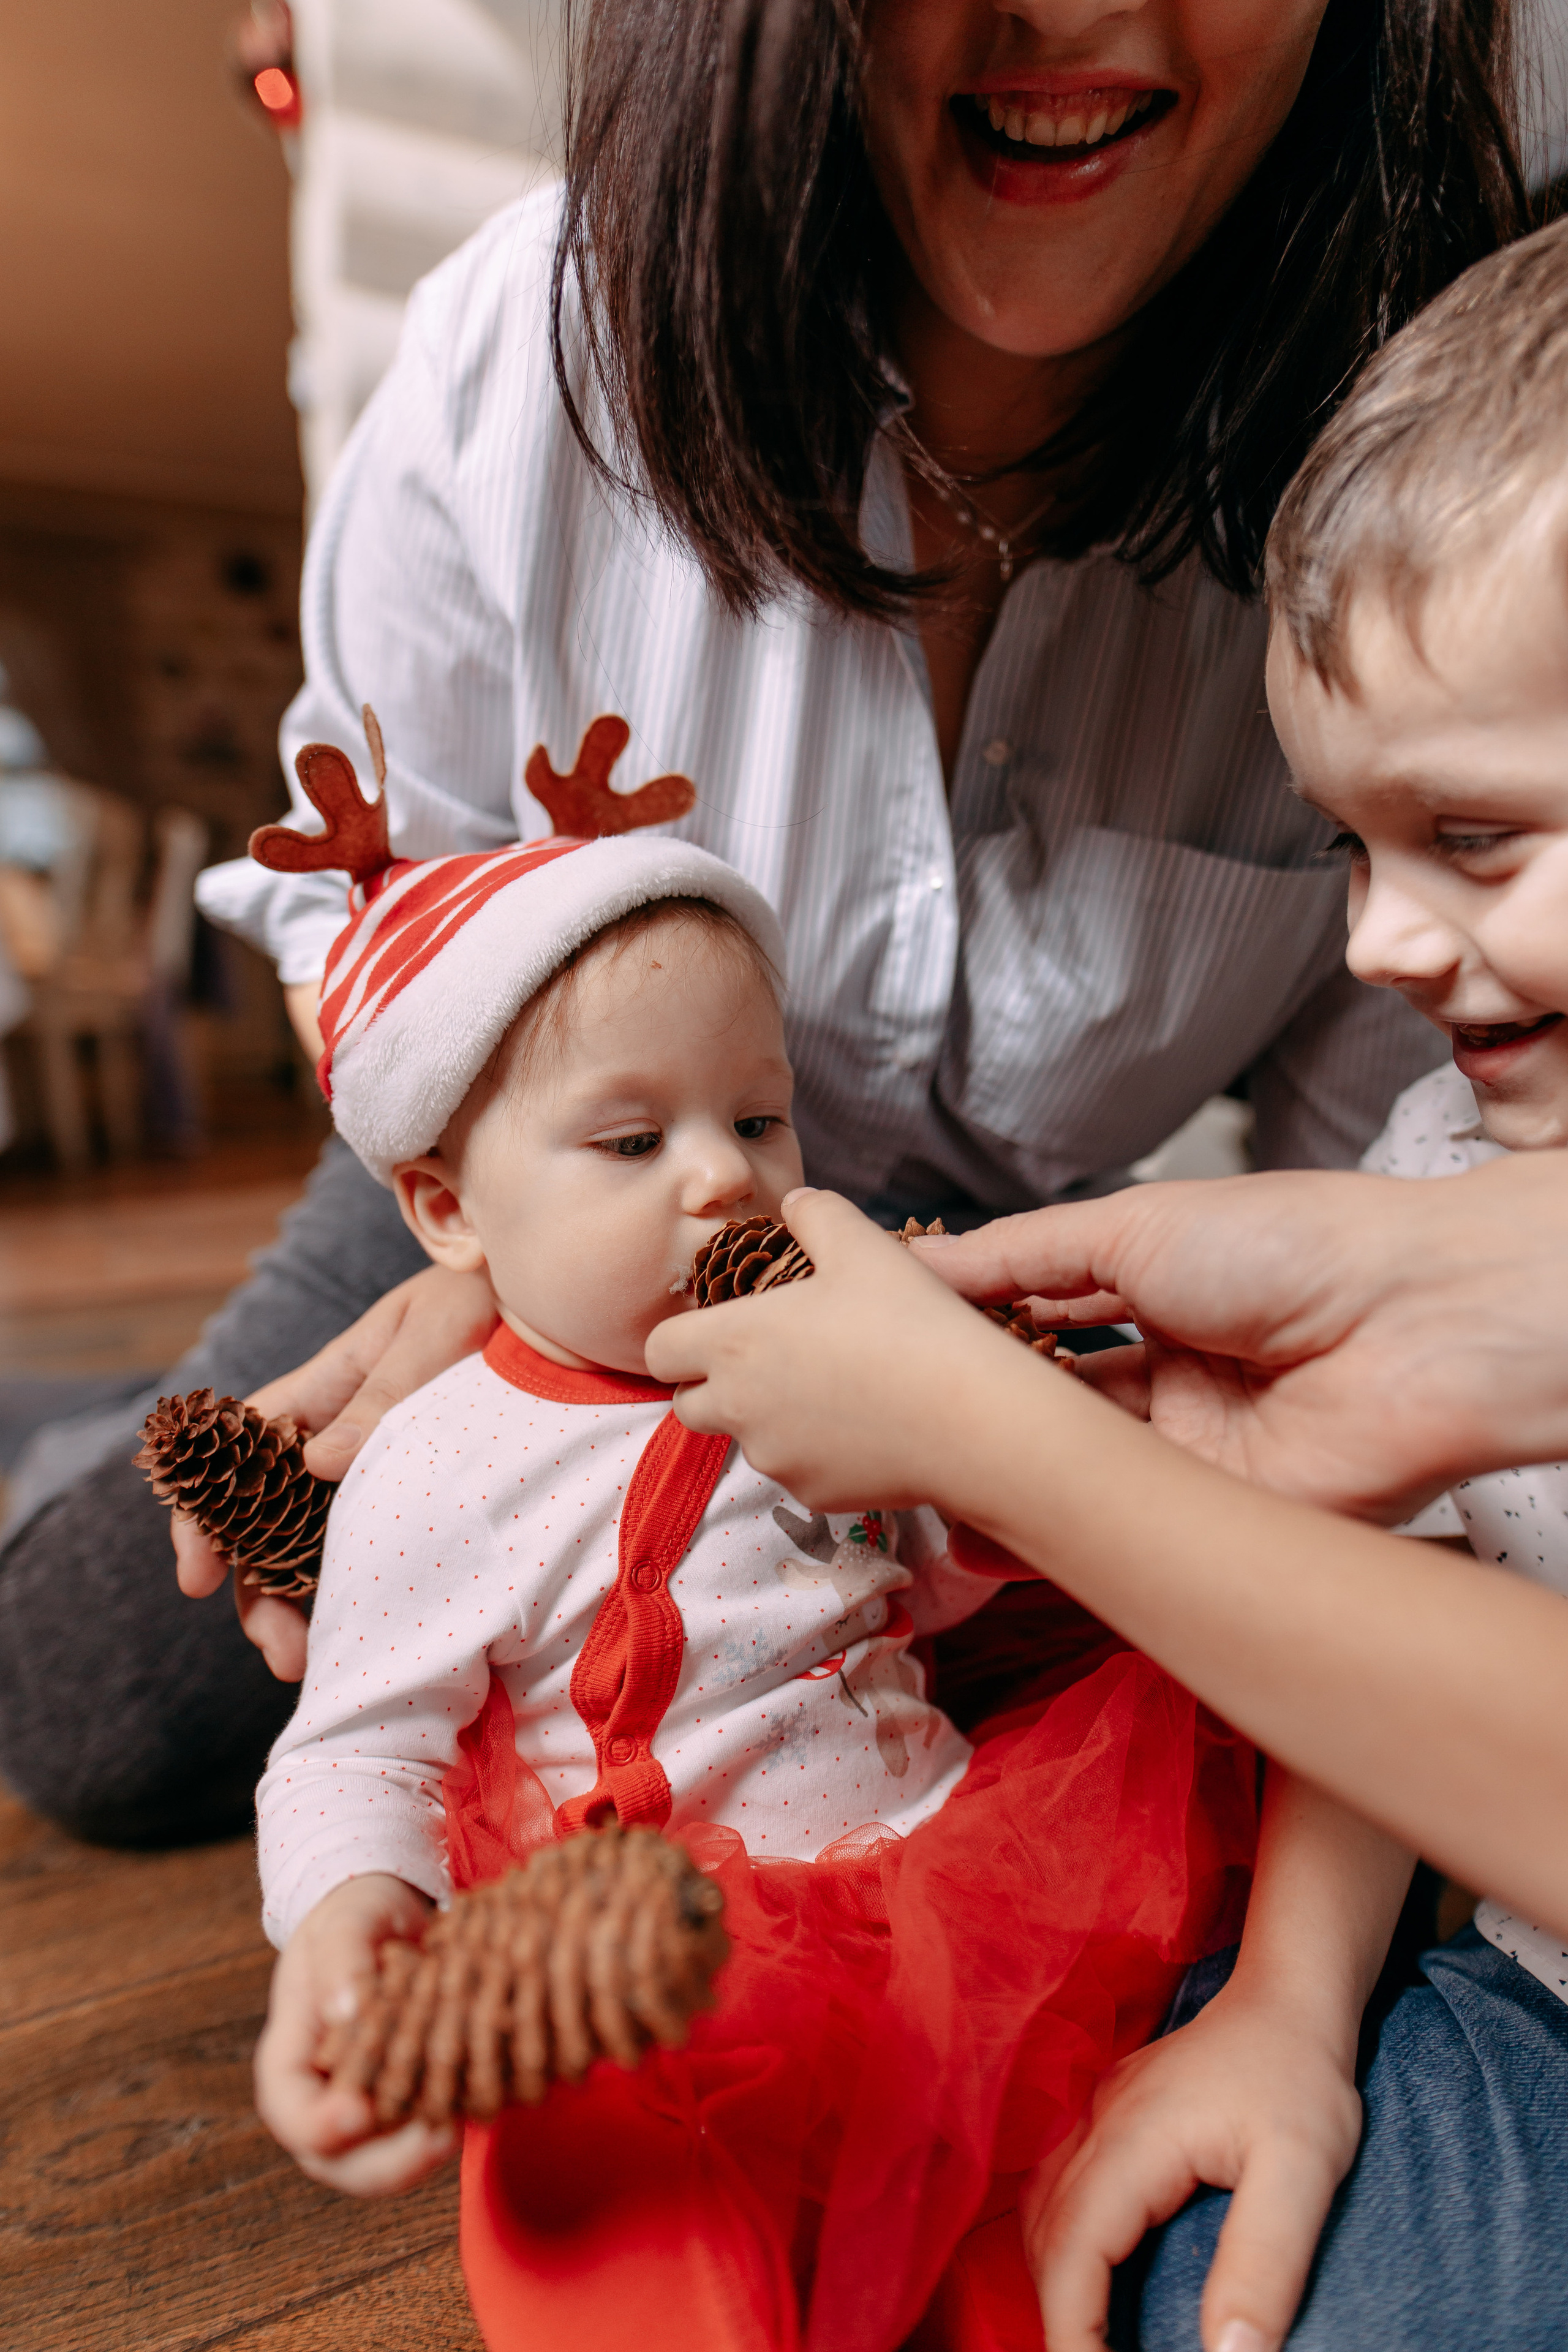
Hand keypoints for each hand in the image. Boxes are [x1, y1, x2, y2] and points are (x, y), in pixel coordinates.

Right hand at [174, 1264, 497, 1678]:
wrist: (558, 1300)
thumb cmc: (487, 1292)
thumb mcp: (438, 1329)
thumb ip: (385, 1392)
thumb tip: (318, 1465)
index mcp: (325, 1387)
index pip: (235, 1453)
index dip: (203, 1515)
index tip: (199, 1577)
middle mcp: (339, 1437)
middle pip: (267, 1523)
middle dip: (260, 1594)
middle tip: (286, 1654)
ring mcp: (378, 1471)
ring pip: (316, 1550)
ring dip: (306, 1609)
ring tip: (319, 1665)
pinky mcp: (424, 1498)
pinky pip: (378, 1552)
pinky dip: (363, 1596)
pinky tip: (374, 1640)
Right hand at [254, 1873, 455, 2194]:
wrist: (388, 1918)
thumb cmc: (356, 1916)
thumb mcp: (346, 1921)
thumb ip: (341, 1959)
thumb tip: (346, 2007)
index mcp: (291, 2056)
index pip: (290, 2111)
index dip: (317, 2125)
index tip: (358, 2112)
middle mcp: (322, 2094)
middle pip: (334, 2159)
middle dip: (384, 2164)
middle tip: (436, 2139)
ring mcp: (365, 2105)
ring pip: (379, 2163)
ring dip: (419, 2158)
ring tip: (460, 2127)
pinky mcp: (409, 2100)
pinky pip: (418, 2137)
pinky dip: (445, 2131)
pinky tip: (476, 2107)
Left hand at [645, 1189, 1029, 1509]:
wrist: (969, 1416)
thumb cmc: (909, 1322)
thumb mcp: (861, 1244)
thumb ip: (815, 1214)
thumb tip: (796, 1203)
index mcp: (733, 1343)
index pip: (658, 1351)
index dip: (681, 1337)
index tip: (721, 1325)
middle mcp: (738, 1409)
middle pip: (688, 1405)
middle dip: (715, 1384)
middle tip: (773, 1358)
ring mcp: (772, 1458)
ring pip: (744, 1440)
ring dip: (767, 1418)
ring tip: (833, 1387)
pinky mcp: (812, 1495)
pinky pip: (793, 1470)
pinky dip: (813, 1451)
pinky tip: (864, 1424)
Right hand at [912, 1154, 1567, 1518]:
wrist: (1409, 1325)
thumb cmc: (1290, 1246)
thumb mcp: (1130, 1226)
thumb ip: (1020, 1256)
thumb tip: (922, 1260)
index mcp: (1155, 1288)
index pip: (1037, 1314)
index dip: (968, 1328)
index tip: (888, 1341)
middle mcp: (1167, 1370)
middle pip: (1048, 1397)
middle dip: (974, 1409)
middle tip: (886, 1420)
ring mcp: (1187, 1446)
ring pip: (1072, 1465)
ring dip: (1001, 1469)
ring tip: (910, 1472)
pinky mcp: (1209, 1510)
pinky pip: (1116, 1522)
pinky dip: (1050, 1525)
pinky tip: (977, 1527)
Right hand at [1024, 1981, 1362, 2351]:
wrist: (1291, 1995)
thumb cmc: (1301, 2076)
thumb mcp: (1304, 2174)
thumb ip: (1262, 2266)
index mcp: (1133, 2141)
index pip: (1074, 2255)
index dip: (1072, 2332)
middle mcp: (1099, 2125)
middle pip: (1046, 2239)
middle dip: (1060, 2316)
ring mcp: (1098, 2113)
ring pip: (1042, 2211)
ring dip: (1056, 2279)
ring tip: (1090, 2335)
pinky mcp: (1111, 2111)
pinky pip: (1059, 2185)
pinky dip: (1063, 2240)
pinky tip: (1092, 2268)